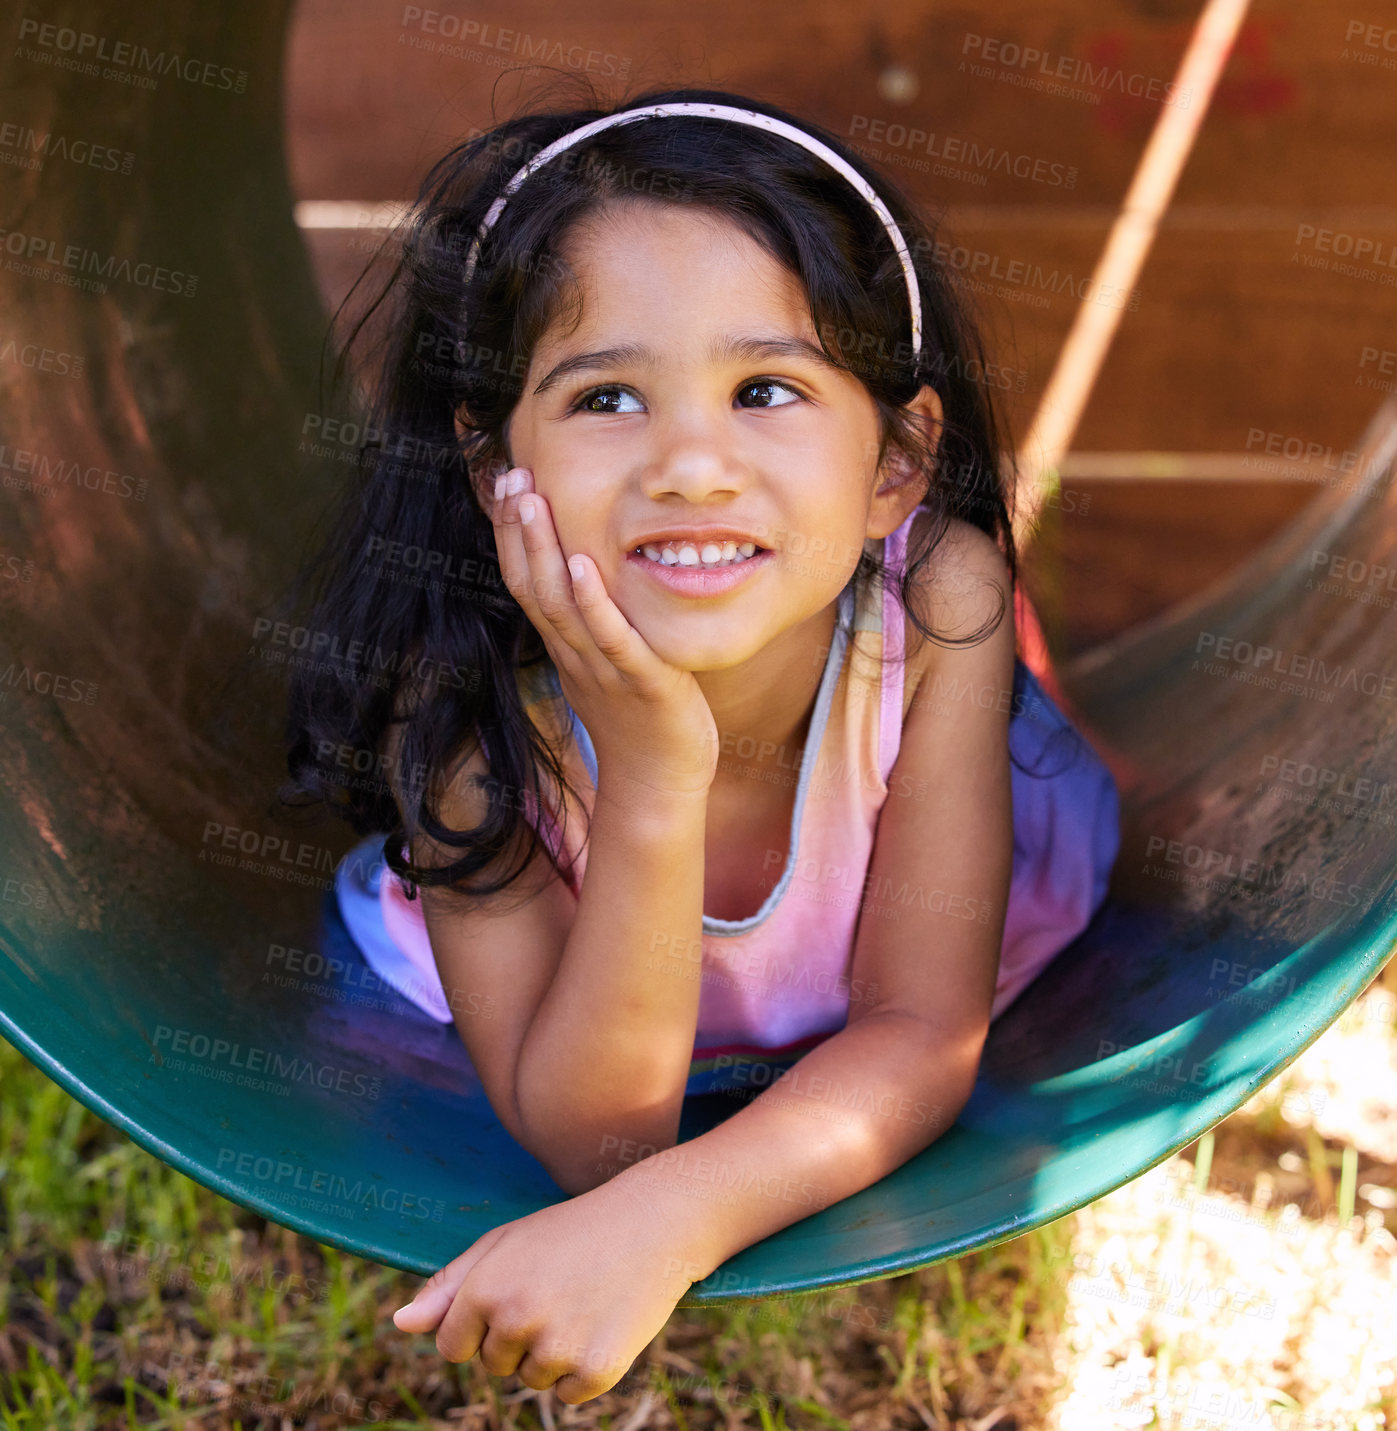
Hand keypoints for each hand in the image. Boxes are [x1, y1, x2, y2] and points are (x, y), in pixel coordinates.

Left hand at [391, 1175, 702, 1404]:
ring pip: (531, 1380)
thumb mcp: (505, 1243)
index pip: (452, 1346)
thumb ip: (449, 1286)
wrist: (652, 1222)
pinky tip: (603, 1322)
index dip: (479, 1325)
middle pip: (493, 1365)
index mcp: (485, 1287)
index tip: (515, 1294)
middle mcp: (516, 1319)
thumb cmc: (571, 1232)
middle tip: (558, 1288)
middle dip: (518, 1337)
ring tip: (583, 1301)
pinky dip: (585, 1368)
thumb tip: (399, 1325)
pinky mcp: (597, 1369)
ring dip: (552, 1353)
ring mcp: (558, 1347)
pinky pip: (569, 1394)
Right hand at [490, 466, 718, 798]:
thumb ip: (594, 626)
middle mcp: (575, 655)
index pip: (527, 583)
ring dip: (542, 549)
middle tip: (509, 475)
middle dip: (518, 528)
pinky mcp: (642, 683)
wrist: (659, 786)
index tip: (508, 484)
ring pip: (561, 605)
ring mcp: (603, 669)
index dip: (512, 534)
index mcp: (567, 648)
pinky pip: (612, 639)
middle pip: (532, 585)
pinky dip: (594, 602)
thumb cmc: (641, 723)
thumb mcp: (607, 666)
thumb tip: (585, 582)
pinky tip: (583, 565)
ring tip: (531, 500)